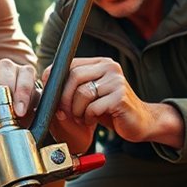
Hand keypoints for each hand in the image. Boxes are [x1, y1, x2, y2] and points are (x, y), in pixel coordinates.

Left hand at [44, 57, 177, 145]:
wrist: (140, 123)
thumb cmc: (111, 110)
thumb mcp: (91, 95)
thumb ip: (74, 87)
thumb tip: (46, 85)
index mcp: (101, 63)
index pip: (71, 63)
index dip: (55, 77)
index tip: (48, 92)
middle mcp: (110, 67)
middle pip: (75, 76)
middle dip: (64, 98)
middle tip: (63, 112)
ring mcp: (117, 81)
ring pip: (83, 93)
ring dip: (77, 111)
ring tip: (82, 118)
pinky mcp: (120, 98)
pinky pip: (93, 107)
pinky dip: (88, 117)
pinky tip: (92, 121)